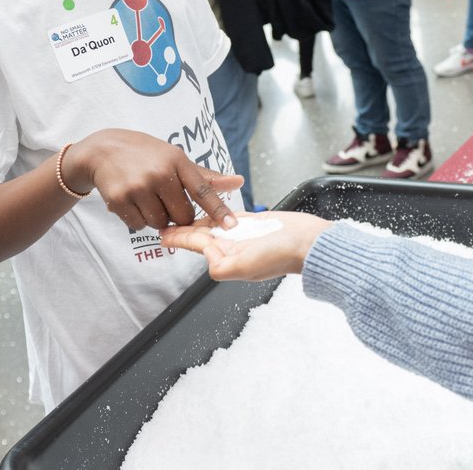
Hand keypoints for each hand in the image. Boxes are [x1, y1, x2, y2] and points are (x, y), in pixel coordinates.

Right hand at [62, 130, 242, 230]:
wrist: (102, 150)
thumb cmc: (146, 155)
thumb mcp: (175, 157)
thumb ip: (205, 176)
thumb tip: (238, 182)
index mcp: (177, 161)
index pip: (202, 190)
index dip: (218, 209)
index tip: (231, 225)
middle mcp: (159, 173)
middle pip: (182, 216)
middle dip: (177, 215)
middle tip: (165, 199)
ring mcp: (138, 187)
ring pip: (160, 223)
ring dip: (156, 218)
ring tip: (146, 197)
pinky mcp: (119, 199)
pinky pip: (138, 226)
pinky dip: (137, 219)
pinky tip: (131, 200)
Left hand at [160, 211, 332, 280]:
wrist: (309, 242)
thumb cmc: (283, 255)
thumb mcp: (246, 267)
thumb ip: (222, 267)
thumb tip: (207, 260)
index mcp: (227, 259)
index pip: (197, 245)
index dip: (179, 238)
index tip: (163, 233)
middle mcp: (231, 248)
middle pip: (201, 234)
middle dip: (183, 227)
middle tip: (164, 218)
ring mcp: (241, 235)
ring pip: (212, 223)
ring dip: (196, 217)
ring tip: (180, 208)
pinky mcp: (252, 223)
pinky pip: (227, 215)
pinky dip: (215, 209)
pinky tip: (206, 204)